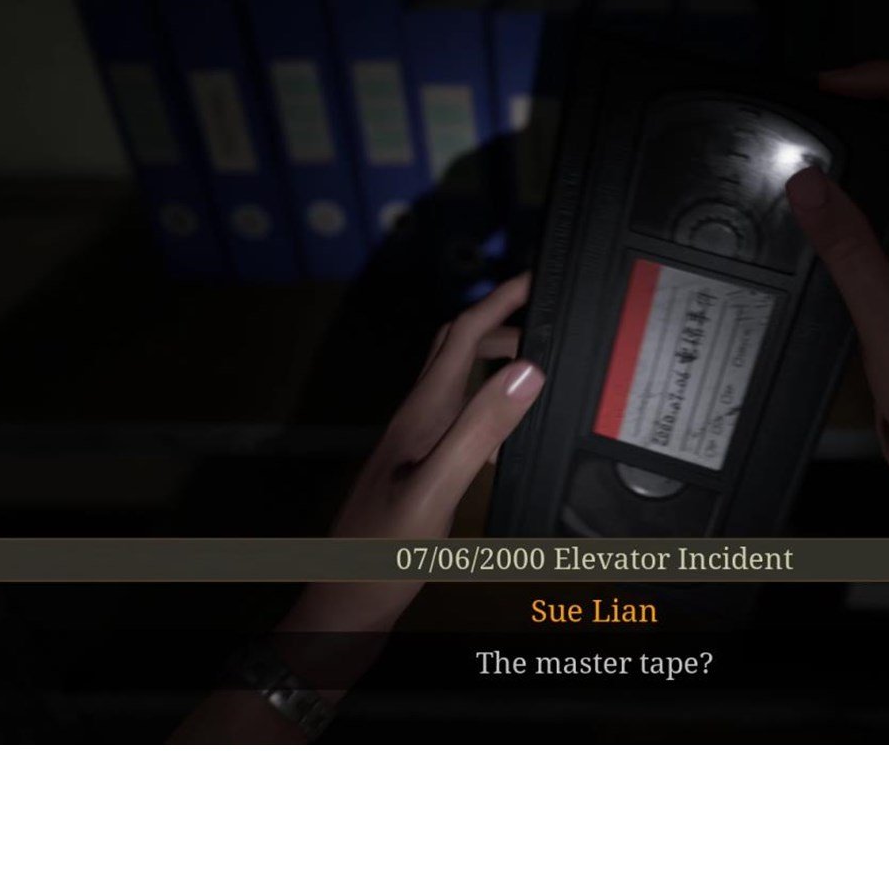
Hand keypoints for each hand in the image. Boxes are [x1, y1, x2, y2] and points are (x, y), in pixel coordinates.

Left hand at [282, 273, 544, 634]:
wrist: (342, 609)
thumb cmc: (382, 556)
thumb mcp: (437, 489)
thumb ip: (480, 430)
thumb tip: (526, 370)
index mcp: (421, 415)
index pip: (461, 337)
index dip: (498, 302)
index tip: (537, 279)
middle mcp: (416, 422)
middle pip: (455, 351)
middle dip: (498, 324)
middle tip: (545, 319)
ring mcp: (416, 448)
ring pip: (458, 387)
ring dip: (495, 366)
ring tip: (540, 368)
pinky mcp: (420, 475)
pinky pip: (460, 426)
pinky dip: (491, 412)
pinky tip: (511, 436)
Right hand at [785, 62, 888, 472]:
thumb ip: (852, 254)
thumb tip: (808, 182)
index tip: (832, 88)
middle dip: (857, 101)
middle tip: (794, 107)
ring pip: (887, 162)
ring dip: (843, 143)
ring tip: (786, 139)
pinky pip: (867, 204)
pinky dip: (834, 189)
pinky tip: (794, 203)